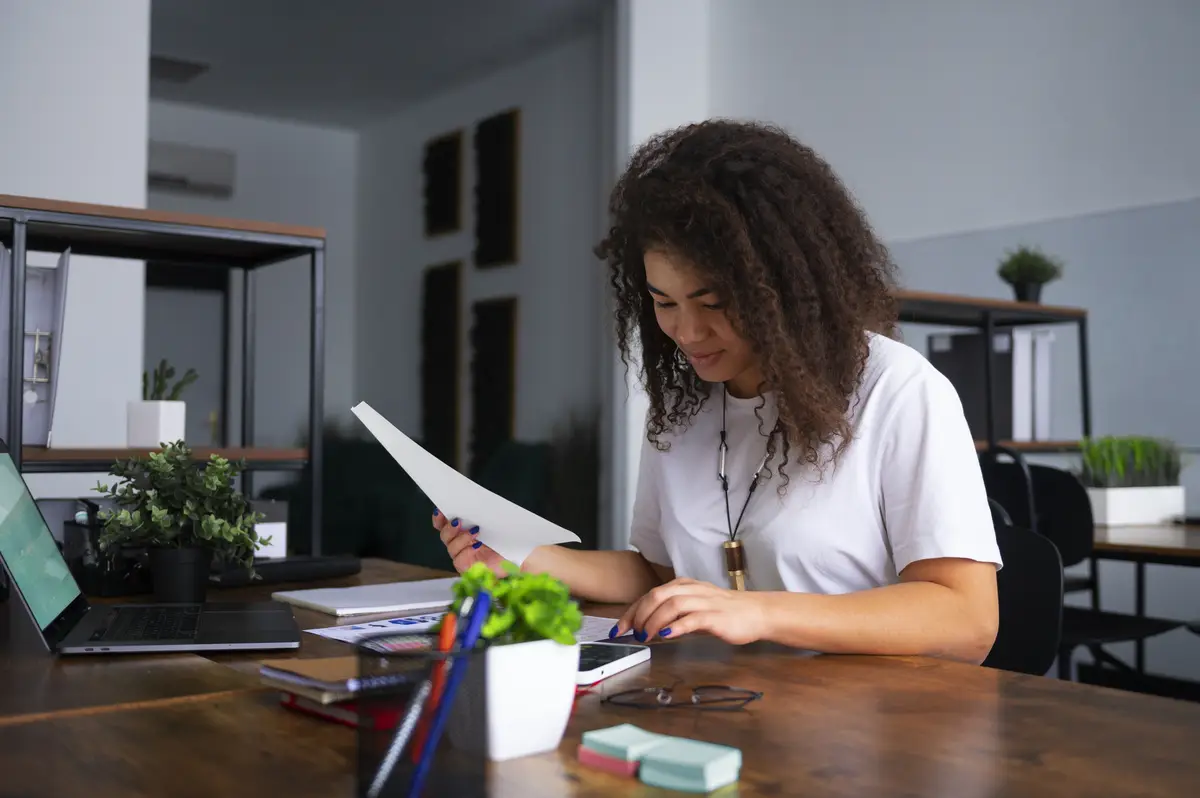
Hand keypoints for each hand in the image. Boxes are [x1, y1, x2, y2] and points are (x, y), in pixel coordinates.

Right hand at [432, 509, 508, 574]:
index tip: (440, 510)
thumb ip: (484, 515)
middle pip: (445, 535)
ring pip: (451, 547)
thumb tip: (478, 502)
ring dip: (461, 538)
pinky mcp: (466, 568)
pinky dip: (467, 551)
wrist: (515, 562)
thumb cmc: (506, 543)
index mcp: (462, 531)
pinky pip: (459, 560)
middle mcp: (460, 544)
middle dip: (449, 527)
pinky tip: (477, 546)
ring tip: (475, 531)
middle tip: (458, 521)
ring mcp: (462, 556)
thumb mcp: (496, 525)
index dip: (439, 518)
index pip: (444, 525)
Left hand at [613, 578, 768, 645]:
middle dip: (639, 614)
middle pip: (657, 595)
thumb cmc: (725, 612)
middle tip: (631, 633)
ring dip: (654, 621)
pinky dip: (677, 626)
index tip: (619, 628)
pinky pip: (693, 618)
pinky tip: (667, 636)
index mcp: (684, 586)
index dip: (632, 611)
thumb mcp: (694, 608)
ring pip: (672, 605)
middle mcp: (692, 590)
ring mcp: (705, 602)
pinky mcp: (716, 616)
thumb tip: (647, 625)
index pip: (650, 594)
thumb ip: (673, 613)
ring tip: (646, 636)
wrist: (757, 613)